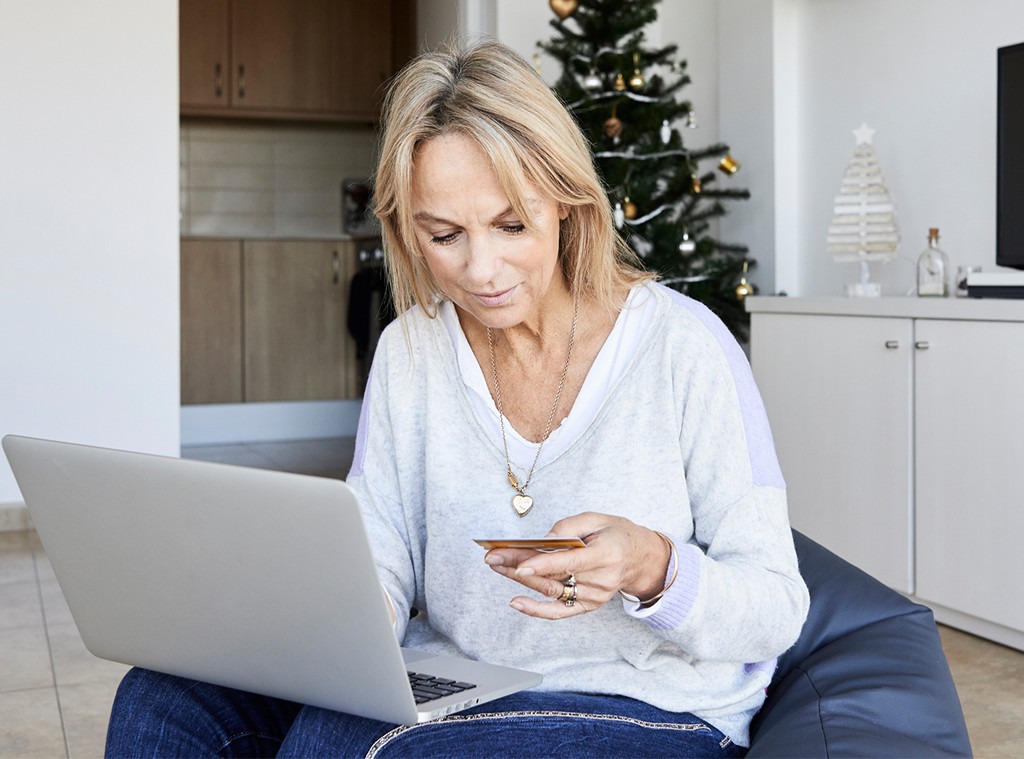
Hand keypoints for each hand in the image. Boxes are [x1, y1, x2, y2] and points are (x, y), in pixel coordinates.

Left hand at [483, 512, 670, 618]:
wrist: (642, 559)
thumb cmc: (618, 534)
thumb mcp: (597, 518)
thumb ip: (569, 527)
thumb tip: (542, 540)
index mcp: (606, 553)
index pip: (570, 562)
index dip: (543, 563)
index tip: (518, 564)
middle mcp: (601, 580)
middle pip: (554, 575)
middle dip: (519, 566)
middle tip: (493, 556)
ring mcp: (595, 596)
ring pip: (551, 590)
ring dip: (520, 580)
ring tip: (496, 566)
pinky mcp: (589, 606)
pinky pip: (559, 611)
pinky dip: (536, 610)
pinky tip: (517, 602)